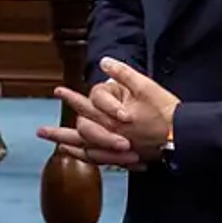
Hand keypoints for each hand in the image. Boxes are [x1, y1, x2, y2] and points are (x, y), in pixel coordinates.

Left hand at [42, 58, 179, 163]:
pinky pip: (100, 161)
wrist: (181, 137)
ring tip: (57, 145)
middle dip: (58, 132)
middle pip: (78, 134)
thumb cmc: (165, 111)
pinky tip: (83, 156)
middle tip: (40, 132)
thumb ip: (123, 74)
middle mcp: (110, 135)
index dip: (70, 98)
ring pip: (87, 151)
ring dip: (70, 146)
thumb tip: (103, 62)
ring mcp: (117, 150)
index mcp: (111, 118)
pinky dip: (87, 158)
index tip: (57, 91)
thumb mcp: (145, 86)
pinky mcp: (126, 158)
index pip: (85, 106)